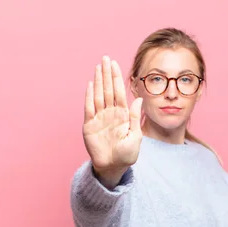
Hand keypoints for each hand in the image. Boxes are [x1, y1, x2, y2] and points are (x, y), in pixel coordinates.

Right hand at [83, 56, 142, 185]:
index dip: (117, 77)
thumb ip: (135, 117)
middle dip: (107, 74)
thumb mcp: (135, 136)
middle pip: (108, 89)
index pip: (119, 92)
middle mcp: (110, 113)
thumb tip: (138, 99)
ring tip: (98, 66)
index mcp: (122, 114)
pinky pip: (89, 108)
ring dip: (98, 81)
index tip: (115, 64)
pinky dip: (89, 96)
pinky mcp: (89, 126)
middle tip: (105, 58)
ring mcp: (99, 118)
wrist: (113, 168)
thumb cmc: (127, 155)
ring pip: (98, 95)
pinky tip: (91, 84)